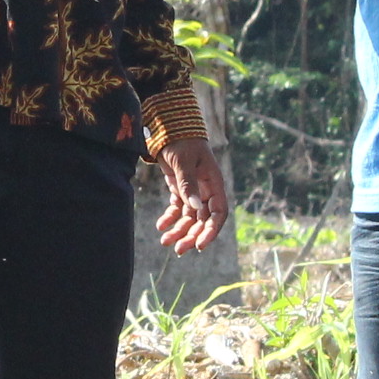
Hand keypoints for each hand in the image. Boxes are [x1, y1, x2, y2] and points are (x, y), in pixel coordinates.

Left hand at [154, 138, 228, 253]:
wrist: (170, 129)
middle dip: (192, 235)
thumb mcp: (184, 162)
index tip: (200, 245)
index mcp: (214, 183)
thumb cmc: (181, 142)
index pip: (218, 213)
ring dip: (179, 231)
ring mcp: (193, 191)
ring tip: (165, 242)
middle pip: (203, 220)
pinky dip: (169, 218)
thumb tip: (195, 209)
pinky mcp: (180, 189)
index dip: (211, 230)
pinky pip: (177, 209)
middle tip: (179, 249)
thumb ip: (188, 185)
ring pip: (189, 218)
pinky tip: (160, 226)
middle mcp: (206, 191)